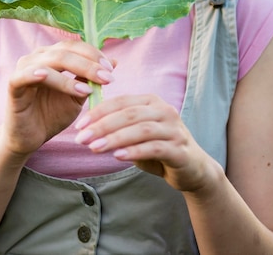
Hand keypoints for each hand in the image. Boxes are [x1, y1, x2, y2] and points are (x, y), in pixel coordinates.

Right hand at [1, 40, 114, 157]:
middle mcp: (37, 57)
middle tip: (107, 78)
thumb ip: (90, 79)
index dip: (94, 54)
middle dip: (88, 64)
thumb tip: (114, 61)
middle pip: (65, 51)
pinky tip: (47, 77)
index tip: (111, 70)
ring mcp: (23, 68)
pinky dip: (36, 74)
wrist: (30, 138)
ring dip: (71, 74)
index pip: (75, 46)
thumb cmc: (52, 114)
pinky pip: (24, 75)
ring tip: (89, 90)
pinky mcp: (13, 84)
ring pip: (50, 62)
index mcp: (52, 55)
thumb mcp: (77, 96)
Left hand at [74, 94, 217, 192]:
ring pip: (140, 129)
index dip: (98, 111)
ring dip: (115, 138)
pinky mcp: (180, 149)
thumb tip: (87, 126)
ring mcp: (174, 129)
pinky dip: (134, 150)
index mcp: (152, 101)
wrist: (193, 170)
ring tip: (95, 148)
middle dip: (102, 125)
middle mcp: (164, 110)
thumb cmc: (159, 149)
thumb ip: (119, 127)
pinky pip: (154, 147)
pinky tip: (117, 156)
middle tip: (81, 138)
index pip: (121, 101)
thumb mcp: (137, 134)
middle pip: (129, 114)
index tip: (79, 125)